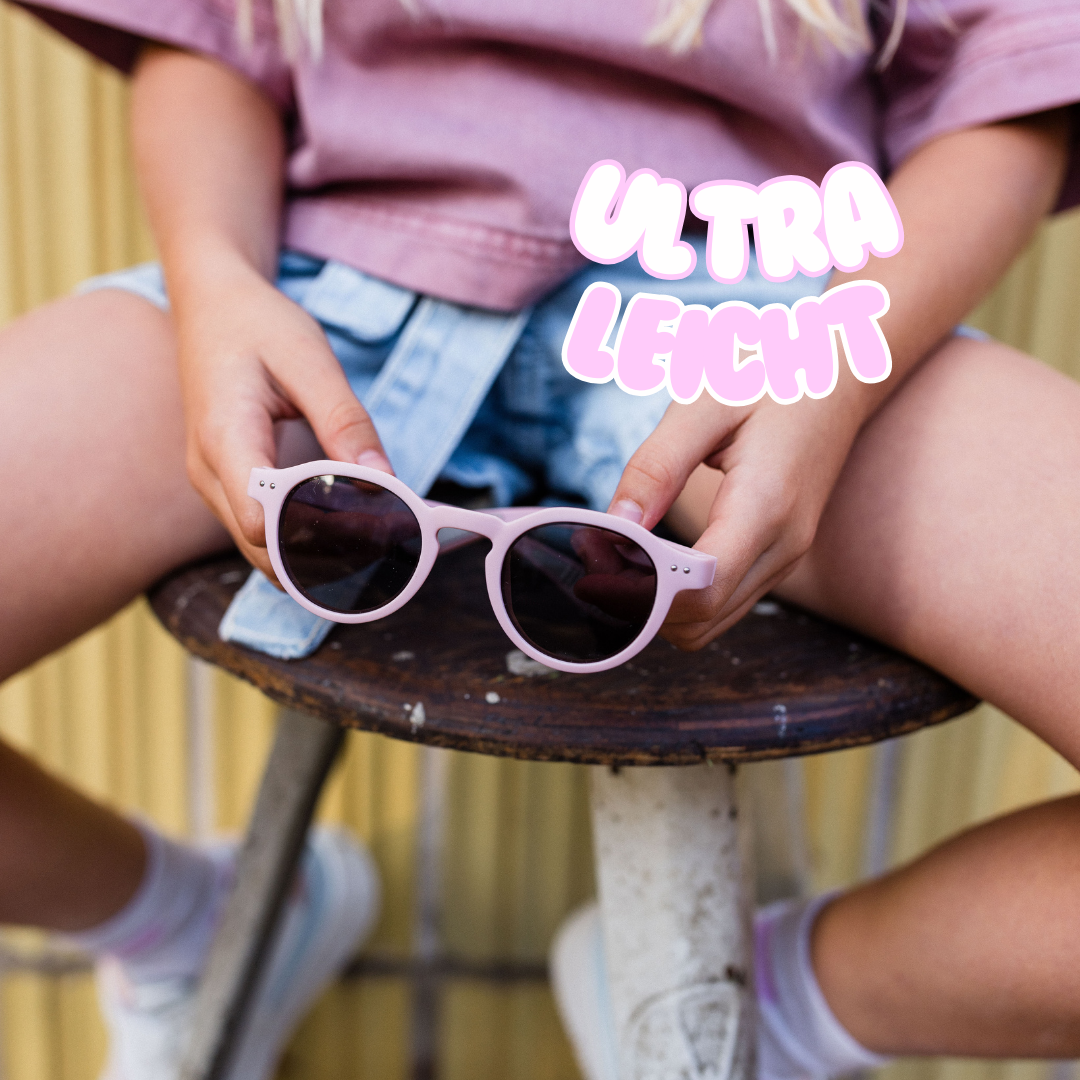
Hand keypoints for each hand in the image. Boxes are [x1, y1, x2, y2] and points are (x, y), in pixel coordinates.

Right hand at [175, 253, 390, 578]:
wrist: (212, 305)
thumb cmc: (259, 325)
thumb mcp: (310, 360)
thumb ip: (345, 421)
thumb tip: (385, 480)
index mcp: (225, 439)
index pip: (260, 522)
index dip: (316, 536)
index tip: (371, 527)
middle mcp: (209, 473)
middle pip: (262, 549)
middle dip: (320, 554)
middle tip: (384, 539)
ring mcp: (212, 484)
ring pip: (259, 548)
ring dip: (310, 551)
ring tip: (370, 535)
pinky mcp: (226, 485)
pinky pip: (260, 529)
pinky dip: (298, 536)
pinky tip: (343, 525)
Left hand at [607, 384, 867, 649]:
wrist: (840, 376)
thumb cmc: (769, 377)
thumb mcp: (704, 404)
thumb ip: (657, 466)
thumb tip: (616, 527)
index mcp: (767, 505)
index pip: (703, 588)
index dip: (644, 593)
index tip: (594, 568)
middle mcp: (784, 545)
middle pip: (703, 619)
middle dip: (642, 602)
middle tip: (595, 554)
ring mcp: (786, 557)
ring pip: (712, 622)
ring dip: (659, 604)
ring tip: (617, 553)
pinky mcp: (778, 557)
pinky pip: (724, 602)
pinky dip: (681, 596)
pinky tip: (650, 556)